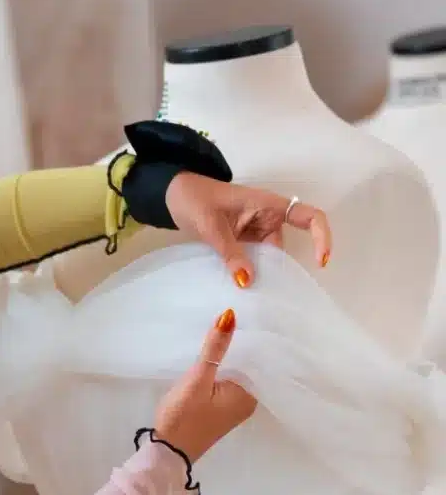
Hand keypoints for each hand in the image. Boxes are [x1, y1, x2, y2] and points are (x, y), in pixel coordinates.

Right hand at [153, 308, 256, 462]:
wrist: (168, 451)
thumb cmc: (184, 416)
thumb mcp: (198, 378)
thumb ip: (214, 348)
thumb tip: (230, 315)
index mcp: (251, 394)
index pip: (261, 358)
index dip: (256, 335)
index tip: (252, 311)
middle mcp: (250, 400)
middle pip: (251, 364)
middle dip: (243, 343)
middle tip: (237, 312)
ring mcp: (236, 405)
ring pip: (239, 372)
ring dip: (232, 355)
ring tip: (225, 327)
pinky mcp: (222, 408)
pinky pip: (229, 381)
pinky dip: (224, 368)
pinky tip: (215, 354)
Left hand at [164, 172, 331, 287]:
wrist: (173, 195)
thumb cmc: (195, 199)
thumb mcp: (212, 226)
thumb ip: (230, 253)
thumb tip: (248, 282)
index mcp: (268, 205)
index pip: (309, 217)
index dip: (321, 237)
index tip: (320, 261)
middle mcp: (267, 218)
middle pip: (284, 248)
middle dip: (279, 271)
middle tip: (270, 298)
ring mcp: (254, 231)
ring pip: (267, 258)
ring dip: (261, 275)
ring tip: (254, 299)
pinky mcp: (242, 242)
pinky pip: (251, 260)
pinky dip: (248, 273)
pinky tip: (242, 290)